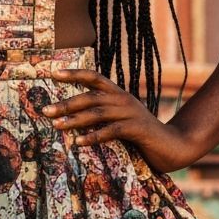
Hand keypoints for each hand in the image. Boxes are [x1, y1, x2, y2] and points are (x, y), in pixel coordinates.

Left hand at [45, 68, 202, 171]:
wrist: (172, 145)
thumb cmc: (141, 133)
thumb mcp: (121, 118)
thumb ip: (104, 114)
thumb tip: (74, 116)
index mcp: (118, 93)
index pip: (94, 77)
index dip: (74, 73)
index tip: (53, 73)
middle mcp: (123, 99)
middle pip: (90, 97)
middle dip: (66, 103)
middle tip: (46, 110)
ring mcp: (130, 113)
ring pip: (97, 112)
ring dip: (75, 120)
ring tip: (57, 126)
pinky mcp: (136, 129)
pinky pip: (111, 131)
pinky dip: (93, 136)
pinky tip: (79, 142)